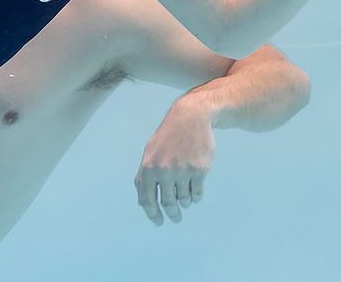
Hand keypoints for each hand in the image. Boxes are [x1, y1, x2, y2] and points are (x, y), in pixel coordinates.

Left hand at [134, 99, 214, 225]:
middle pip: (167, 203)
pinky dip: (196, 196)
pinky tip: (195, 189)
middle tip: (176, 217)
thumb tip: (142, 202)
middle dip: (172, 214)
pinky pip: (197, 194)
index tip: (159, 221)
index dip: (153, 214)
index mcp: (149, 167)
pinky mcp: (199, 170)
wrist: (191, 118)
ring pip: (184, 200)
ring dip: (185, 201)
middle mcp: (164, 170)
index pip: (147, 200)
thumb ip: (144, 175)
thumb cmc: (169, 135)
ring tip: (186, 193)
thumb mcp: (150, 151)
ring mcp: (182, 170)